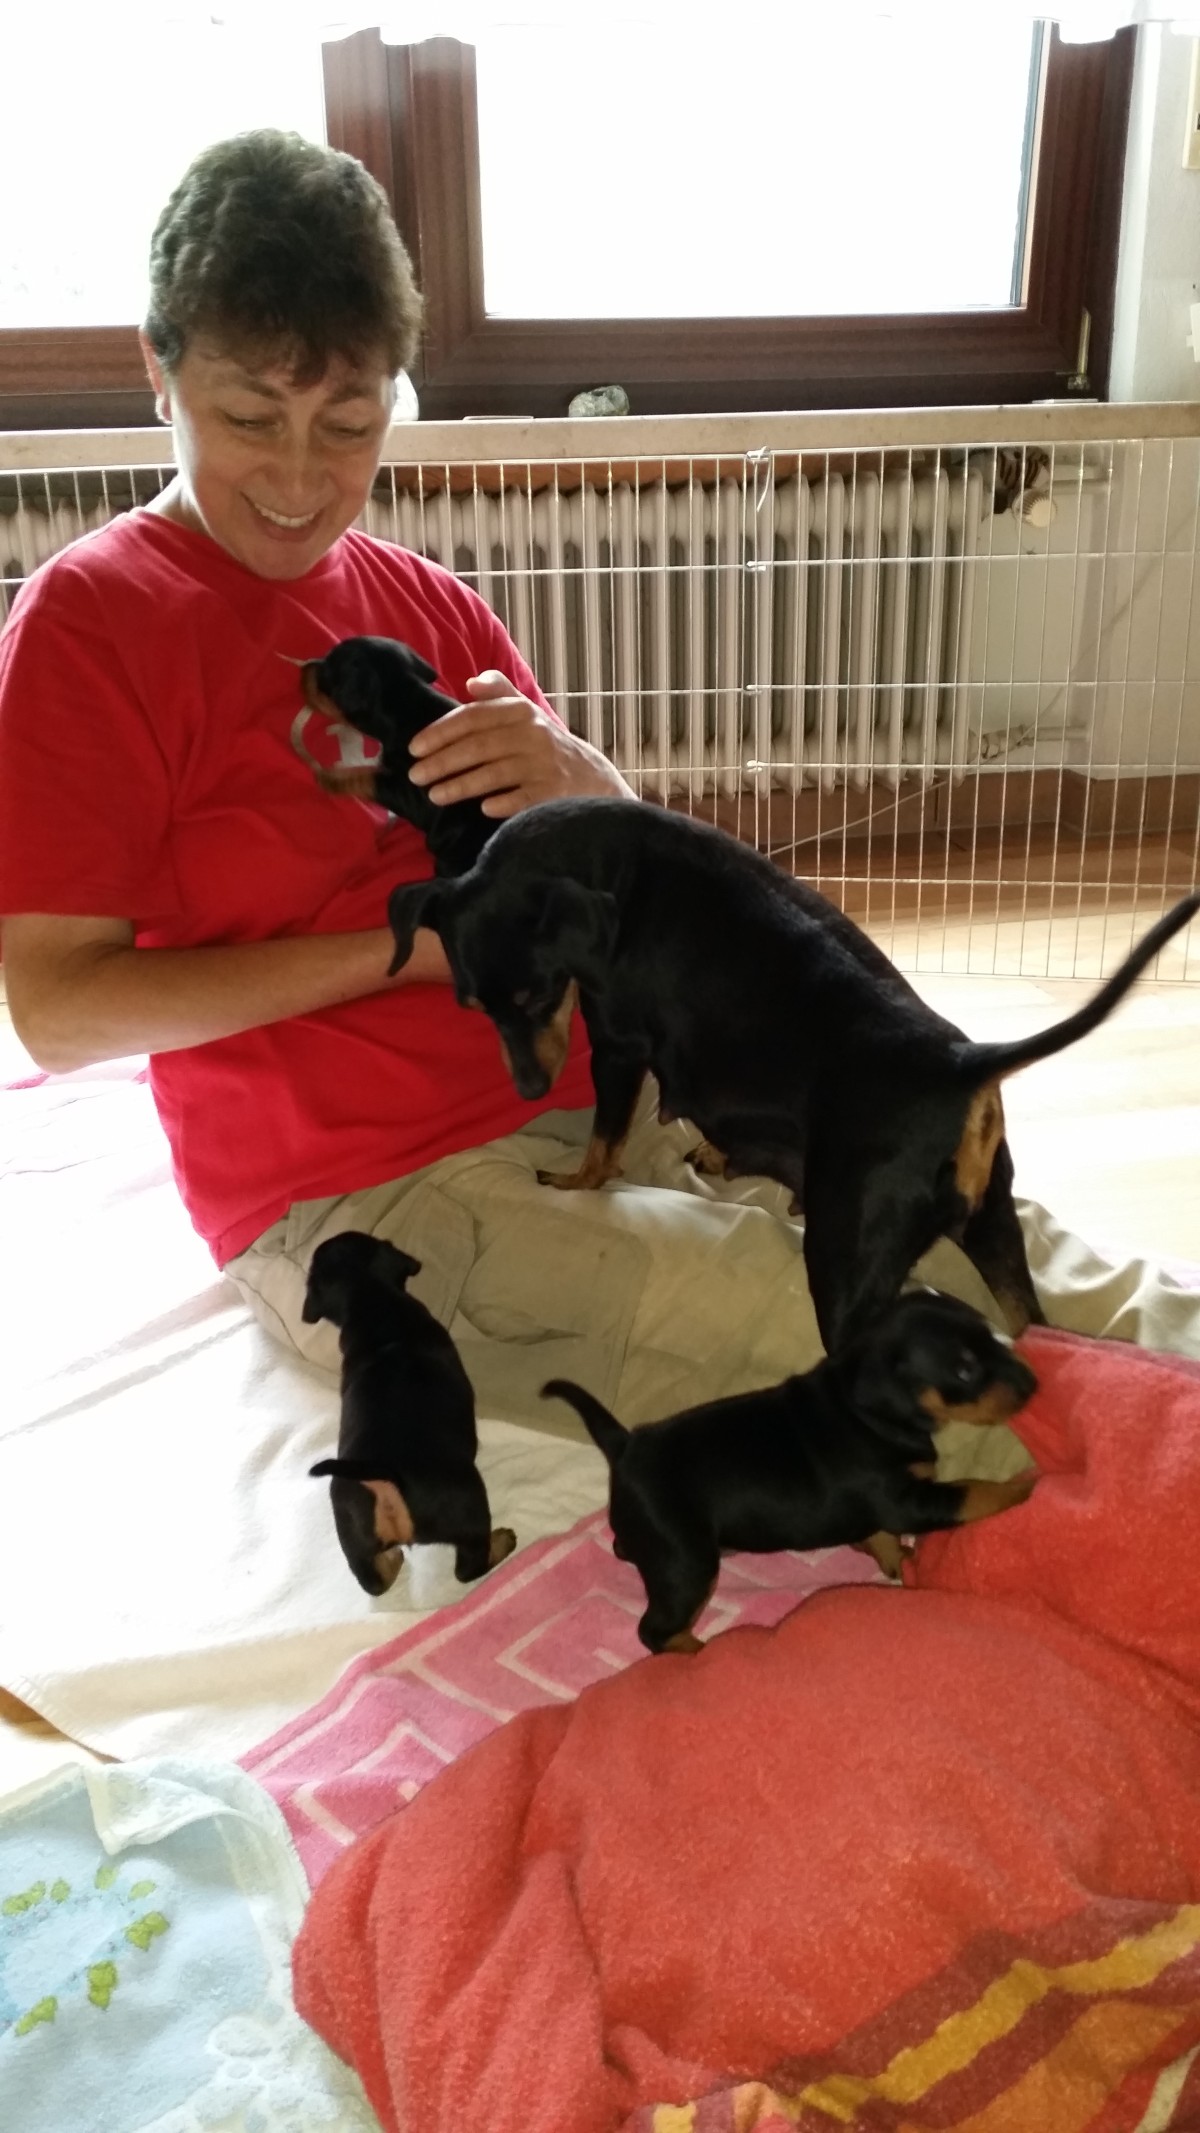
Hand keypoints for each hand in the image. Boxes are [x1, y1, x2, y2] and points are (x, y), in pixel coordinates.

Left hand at [406, 671, 633, 817]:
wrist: (594, 780)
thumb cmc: (548, 746)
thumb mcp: (528, 713)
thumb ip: (500, 693)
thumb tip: (470, 682)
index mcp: (521, 712)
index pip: (473, 718)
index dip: (441, 732)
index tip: (414, 748)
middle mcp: (533, 734)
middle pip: (479, 747)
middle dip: (443, 762)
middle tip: (415, 776)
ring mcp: (544, 765)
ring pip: (494, 774)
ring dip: (460, 785)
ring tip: (434, 796)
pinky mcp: (554, 793)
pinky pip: (521, 798)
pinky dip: (501, 803)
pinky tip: (482, 809)